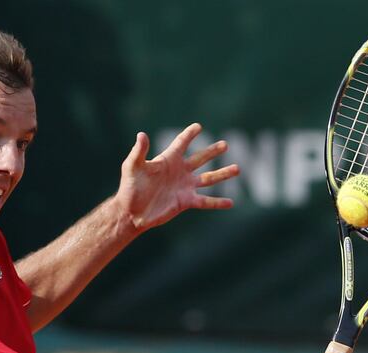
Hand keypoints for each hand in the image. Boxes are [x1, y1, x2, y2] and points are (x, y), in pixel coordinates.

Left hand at [114, 123, 238, 231]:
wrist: (131, 212)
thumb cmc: (130, 188)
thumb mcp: (132, 167)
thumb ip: (139, 151)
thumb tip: (141, 134)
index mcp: (168, 160)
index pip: (182, 143)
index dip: (189, 134)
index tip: (198, 126)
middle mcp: (179, 172)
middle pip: (200, 158)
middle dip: (213, 151)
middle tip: (226, 144)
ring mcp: (184, 187)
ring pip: (208, 178)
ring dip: (223, 174)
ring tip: (237, 168)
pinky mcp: (186, 201)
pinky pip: (206, 201)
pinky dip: (218, 202)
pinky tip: (231, 203)